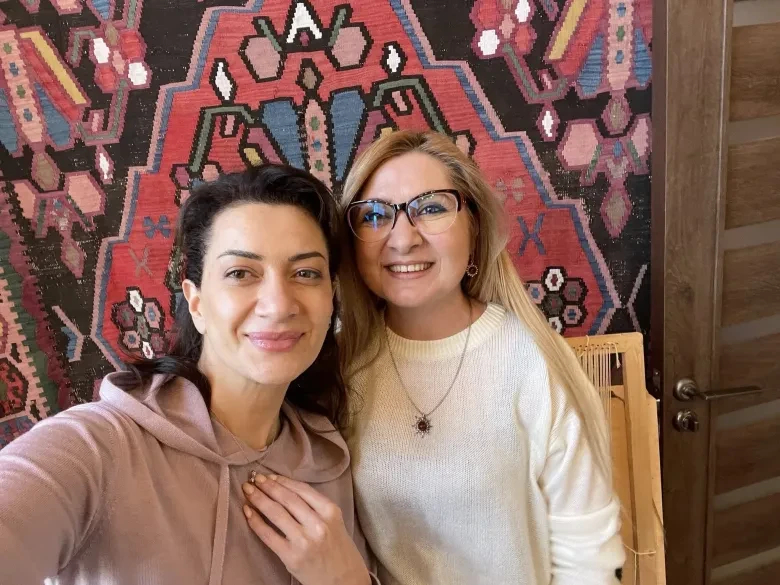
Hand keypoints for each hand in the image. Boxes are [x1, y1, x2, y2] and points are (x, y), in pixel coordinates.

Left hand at [242, 474, 369, 584]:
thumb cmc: (338, 549)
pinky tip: (248, 512)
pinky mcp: (291, 557)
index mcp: (330, 511)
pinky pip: (268, 535)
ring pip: (276, 513)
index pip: (302, 489)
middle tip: (254, 479)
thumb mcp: (334, 521)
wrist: (344, 580)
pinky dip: (256, 522)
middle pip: (287, 498)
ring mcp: (303, 540)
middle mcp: (317, 524)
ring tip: (248, 490)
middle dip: (267, 486)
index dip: (283, 481)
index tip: (269, 476)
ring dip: (259, 499)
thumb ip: (315, 506)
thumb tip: (284, 489)